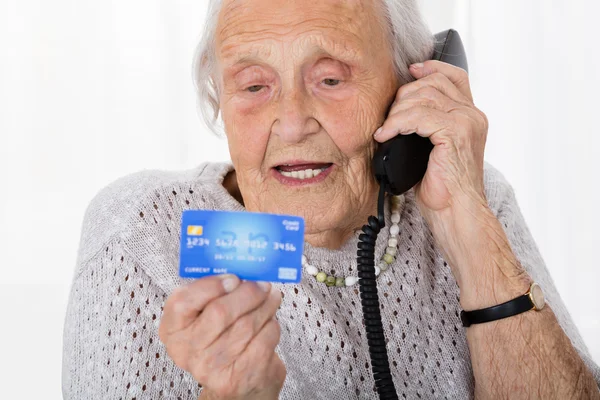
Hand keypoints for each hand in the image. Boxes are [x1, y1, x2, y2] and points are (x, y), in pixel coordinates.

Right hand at [159, 275, 284, 399]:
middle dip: (248, 293)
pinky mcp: (239, 377)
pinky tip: (270, 320)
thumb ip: (213, 293)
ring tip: (271, 296)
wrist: (237, 380)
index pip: (182, 303)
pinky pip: (263, 339)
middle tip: (262, 283)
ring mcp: (212, 368)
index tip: (233, 278)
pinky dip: (271, 325)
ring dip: (265, 306)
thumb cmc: (221, 337)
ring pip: (246, 324)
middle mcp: (187, 351)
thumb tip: (241, 269)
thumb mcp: (204, 315)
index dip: (210, 286)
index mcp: (173, 329)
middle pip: (220, 312)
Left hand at [373, 60, 504, 291]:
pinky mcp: (456, 133)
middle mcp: (473, 115)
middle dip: (404, 95)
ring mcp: (467, 122)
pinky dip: (398, 123)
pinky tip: (387, 135)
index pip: (454, 76)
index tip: (410, 70)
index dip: (431, 67)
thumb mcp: (433, 150)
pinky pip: (420, 115)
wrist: (456, 213)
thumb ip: (427, 126)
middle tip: (389, 118)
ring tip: (386, 130)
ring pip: (424, 96)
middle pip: (433, 82)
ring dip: (397, 111)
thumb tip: (398, 112)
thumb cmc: (442, 189)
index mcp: (470, 116)